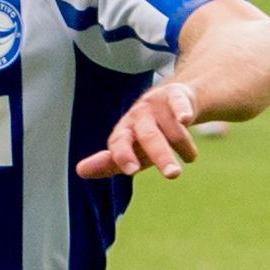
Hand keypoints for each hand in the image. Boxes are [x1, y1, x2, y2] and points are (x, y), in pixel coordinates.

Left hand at [79, 82, 203, 179]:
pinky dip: (182, 111)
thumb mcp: (132, 150)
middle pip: (149, 136)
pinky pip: (179, 103)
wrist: (172, 102)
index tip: (131, 170)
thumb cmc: (147, 134)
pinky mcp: (176, 94)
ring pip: (170, 127)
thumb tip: (79, 170)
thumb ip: (109, 163)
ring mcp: (157, 104)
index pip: (119, 143)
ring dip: (182, 144)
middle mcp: (138, 116)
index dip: (123, 155)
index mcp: (124, 131)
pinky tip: (185, 120)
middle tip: (173, 175)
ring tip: (189, 158)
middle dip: (161, 156)